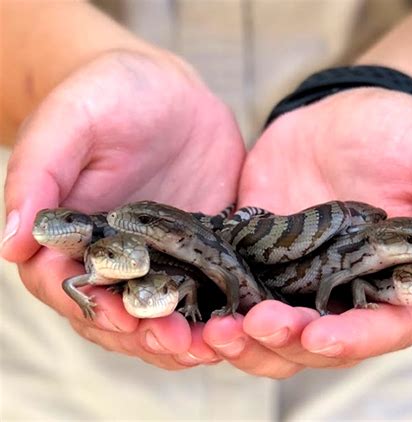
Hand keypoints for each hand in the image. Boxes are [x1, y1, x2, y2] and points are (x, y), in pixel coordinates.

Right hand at [1, 50, 245, 368]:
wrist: (167, 93)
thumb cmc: (110, 95)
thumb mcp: (72, 120)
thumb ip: (39, 174)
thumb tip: (12, 244)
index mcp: (69, 236)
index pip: (65, 286)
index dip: (90, 307)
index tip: (121, 318)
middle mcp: (111, 257)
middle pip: (117, 313)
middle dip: (144, 333)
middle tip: (177, 341)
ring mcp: (158, 258)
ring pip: (161, 312)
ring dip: (181, 336)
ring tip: (208, 344)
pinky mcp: (196, 252)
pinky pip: (203, 291)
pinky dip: (214, 312)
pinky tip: (235, 320)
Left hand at [203, 87, 411, 377]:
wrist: (332, 117)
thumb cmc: (392, 132)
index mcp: (395, 279)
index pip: (383, 328)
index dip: (354, 340)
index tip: (319, 335)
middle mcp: (346, 291)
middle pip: (319, 342)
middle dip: (287, 342)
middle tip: (255, 324)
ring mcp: (298, 281)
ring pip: (274, 332)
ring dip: (247, 340)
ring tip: (218, 328)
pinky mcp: (259, 264)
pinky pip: (238, 298)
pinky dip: (221, 310)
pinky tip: (200, 308)